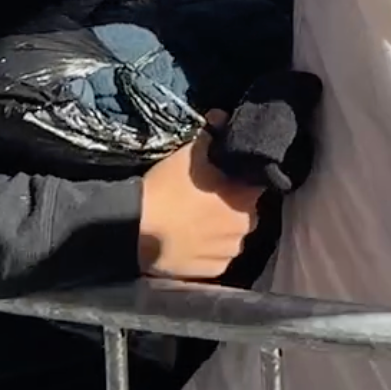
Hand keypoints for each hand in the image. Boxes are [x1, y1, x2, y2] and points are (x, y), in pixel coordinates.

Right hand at [137, 118, 262, 279]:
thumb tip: (223, 116)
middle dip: (232, 206)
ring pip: (232, 237)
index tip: (226, 179)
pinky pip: (217, 258)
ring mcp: (228, 253)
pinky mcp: (212, 272)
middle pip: (246, 213)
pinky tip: (191, 242)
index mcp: (246, 198)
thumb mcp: (189, 153)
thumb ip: (212, 134)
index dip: (241, 181)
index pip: (255, 185)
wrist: (135, 228)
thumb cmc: (166, 188)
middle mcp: (245, 228)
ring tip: (197, 223)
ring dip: (221, 230)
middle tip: (207, 200)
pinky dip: (208, 251)